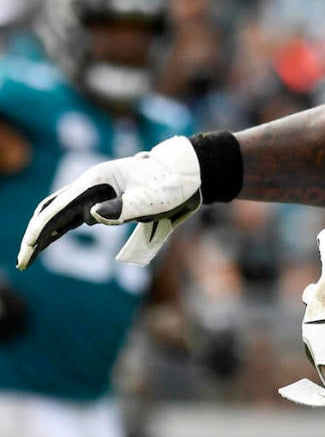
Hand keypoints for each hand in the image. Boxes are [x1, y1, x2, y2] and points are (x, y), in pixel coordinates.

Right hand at [17, 136, 200, 268]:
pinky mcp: (105, 200)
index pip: (59, 207)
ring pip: (60, 211)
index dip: (41, 230)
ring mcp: (97, 191)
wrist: (189, 175)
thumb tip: (91, 217)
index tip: (29, 251)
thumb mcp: (151, 199)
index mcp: (98, 180)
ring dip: (45, 232)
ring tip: (30, 256)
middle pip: (53, 208)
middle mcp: (91, 184)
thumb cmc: (171, 185)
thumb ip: (122, 208)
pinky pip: (74, 214)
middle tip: (23, 261)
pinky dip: (60, 228)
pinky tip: (51, 241)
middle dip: (36, 234)